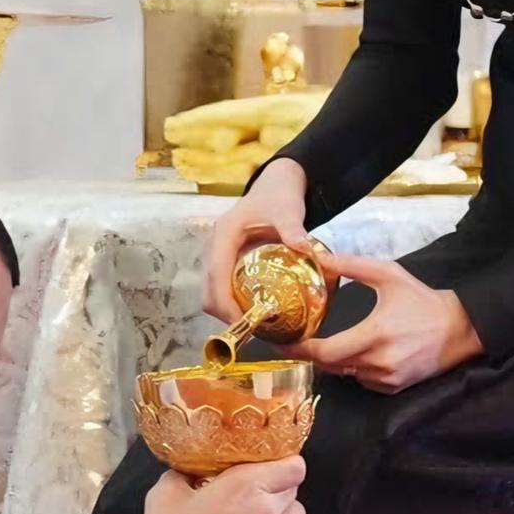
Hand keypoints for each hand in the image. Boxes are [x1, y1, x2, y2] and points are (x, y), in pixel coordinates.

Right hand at [133, 456, 306, 513]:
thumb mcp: (166, 492)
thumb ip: (186, 474)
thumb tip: (193, 470)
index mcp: (246, 484)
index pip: (293, 466)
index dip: (284, 464)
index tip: (272, 468)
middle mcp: (268, 511)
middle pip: (293, 490)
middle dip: (277, 489)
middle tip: (255, 495)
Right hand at [202, 158, 311, 323]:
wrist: (278, 182)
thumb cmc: (279, 195)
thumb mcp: (287, 210)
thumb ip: (293, 230)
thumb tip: (305, 249)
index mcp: (223, 235)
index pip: (216, 277)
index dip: (224, 304)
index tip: (243, 323)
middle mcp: (215, 246)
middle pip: (208, 290)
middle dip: (223, 314)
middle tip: (251, 331)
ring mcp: (219, 254)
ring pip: (212, 292)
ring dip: (226, 311)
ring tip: (253, 326)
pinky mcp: (227, 260)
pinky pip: (222, 287)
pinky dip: (231, 302)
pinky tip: (253, 311)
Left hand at [302, 253, 482, 393]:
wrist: (459, 329)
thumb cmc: (422, 299)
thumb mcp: (388, 274)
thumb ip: (351, 265)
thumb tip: (318, 256)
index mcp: (375, 335)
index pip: (326, 352)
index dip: (301, 349)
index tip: (282, 342)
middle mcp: (379, 362)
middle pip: (330, 366)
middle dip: (311, 354)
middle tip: (295, 341)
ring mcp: (387, 379)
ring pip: (345, 374)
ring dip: (333, 360)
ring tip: (325, 342)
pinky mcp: (394, 388)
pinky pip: (362, 380)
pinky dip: (353, 368)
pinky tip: (357, 352)